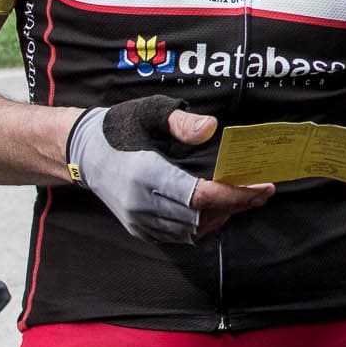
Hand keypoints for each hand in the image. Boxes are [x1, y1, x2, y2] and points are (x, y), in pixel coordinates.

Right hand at [66, 95, 272, 243]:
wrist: (82, 152)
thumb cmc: (118, 127)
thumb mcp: (149, 112)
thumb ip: (181, 122)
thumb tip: (211, 129)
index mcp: (145, 174)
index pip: (200, 196)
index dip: (235, 195)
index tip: (263, 187)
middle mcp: (141, 204)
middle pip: (202, 216)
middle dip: (237, 205)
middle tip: (262, 191)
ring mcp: (138, 220)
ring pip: (192, 230)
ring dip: (222, 216)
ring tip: (243, 198)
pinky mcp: (138, 228)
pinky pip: (179, 234)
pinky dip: (203, 224)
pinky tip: (217, 208)